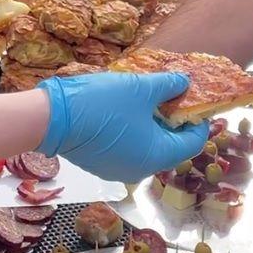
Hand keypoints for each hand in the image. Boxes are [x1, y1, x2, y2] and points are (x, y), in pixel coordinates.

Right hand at [36, 71, 209, 181]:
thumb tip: (184, 82)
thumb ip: (169, 86)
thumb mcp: (141, 88)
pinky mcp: (102, 165)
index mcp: (158, 156)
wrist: (53, 118)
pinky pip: (129, 150)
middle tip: (170, 96)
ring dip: (152, 126)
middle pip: (170, 147)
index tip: (197, 101)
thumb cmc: (103, 104)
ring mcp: (120, 170)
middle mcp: (142, 170)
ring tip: (146, 101)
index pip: (192, 142)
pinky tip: (125, 113)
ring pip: (148, 148)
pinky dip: (134, 133)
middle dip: (173, 121)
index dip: (199, 121)